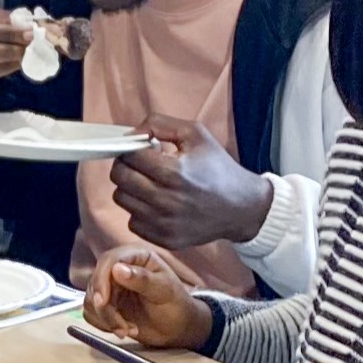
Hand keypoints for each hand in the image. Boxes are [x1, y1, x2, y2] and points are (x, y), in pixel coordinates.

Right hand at [84, 246, 211, 350]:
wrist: (178, 328)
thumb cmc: (177, 305)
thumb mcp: (164, 290)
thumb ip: (142, 279)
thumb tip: (118, 269)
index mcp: (135, 257)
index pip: (108, 261)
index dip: (101, 280)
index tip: (102, 300)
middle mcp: (119, 269)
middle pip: (96, 282)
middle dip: (105, 307)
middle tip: (119, 325)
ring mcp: (111, 288)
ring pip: (91, 300)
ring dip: (106, 319)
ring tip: (127, 330)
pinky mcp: (106, 305)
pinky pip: (92, 313)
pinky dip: (104, 325)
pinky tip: (124, 329)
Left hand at [110, 115, 275, 252]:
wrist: (242, 207)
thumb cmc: (218, 168)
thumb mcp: (195, 134)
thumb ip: (158, 124)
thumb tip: (130, 133)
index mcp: (173, 171)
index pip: (129, 156)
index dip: (131, 148)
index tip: (141, 150)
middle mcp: (166, 200)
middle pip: (119, 178)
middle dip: (126, 166)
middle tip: (141, 165)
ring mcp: (164, 223)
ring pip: (122, 199)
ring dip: (131, 188)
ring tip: (151, 183)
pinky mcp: (164, 239)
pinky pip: (133, 222)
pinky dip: (140, 211)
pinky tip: (157, 203)